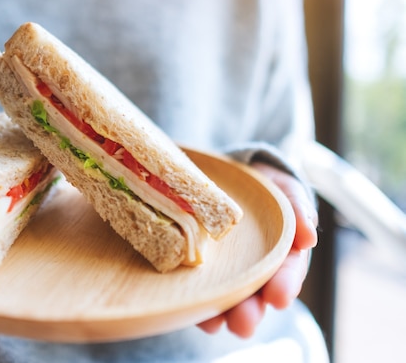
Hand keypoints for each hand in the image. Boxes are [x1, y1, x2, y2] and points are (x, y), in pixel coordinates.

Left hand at [197, 162, 317, 337]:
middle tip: (244, 324)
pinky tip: (192, 310)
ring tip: (218, 325)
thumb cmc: (267, 188)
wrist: (232, 175)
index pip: (287, 273)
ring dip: (223, 313)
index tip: (279, 298)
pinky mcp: (202, 269)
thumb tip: (309, 237)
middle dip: (250, 311)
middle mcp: (255, 269)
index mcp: (282, 254)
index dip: (284, 286)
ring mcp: (228, 271)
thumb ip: (299, 208)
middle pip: (255, 294)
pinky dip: (197, 302)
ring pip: (228, 297)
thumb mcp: (286, 191)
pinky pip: (200, 287)